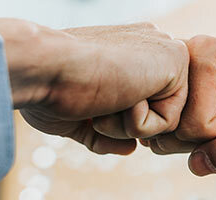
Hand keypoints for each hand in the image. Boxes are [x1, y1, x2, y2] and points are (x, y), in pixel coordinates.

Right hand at [0, 18, 188, 154]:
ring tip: (103, 96)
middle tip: (93, 99)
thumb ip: (105, 130)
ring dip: (125, 125)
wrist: (40, 67)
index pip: (142, 103)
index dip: (115, 119)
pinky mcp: (175, 61)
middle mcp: (150, 45)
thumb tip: (131, 148)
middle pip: (154, 115)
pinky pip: (168, 123)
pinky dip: (135, 123)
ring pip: (163, 121)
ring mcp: (164, 51)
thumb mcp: (76, 115)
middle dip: (120, 123)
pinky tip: (115, 93)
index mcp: (129, 51)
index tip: (89, 103)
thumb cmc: (47, 88)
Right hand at [147, 35, 215, 175]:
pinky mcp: (149, 91)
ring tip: (209, 111)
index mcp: (208, 53)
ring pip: (158, 136)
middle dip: (202, 136)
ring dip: (187, 137)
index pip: (197, 124)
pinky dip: (173, 135)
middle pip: (172, 130)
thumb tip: (196, 164)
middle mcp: (175, 55)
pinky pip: (152, 133)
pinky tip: (191, 115)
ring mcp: (157, 74)